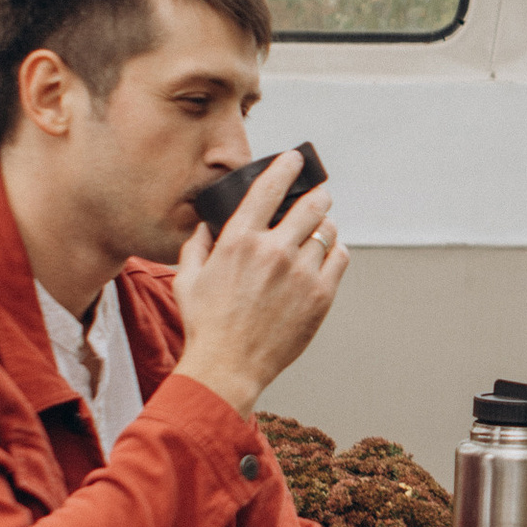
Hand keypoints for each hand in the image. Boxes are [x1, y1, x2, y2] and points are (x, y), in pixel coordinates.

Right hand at [174, 153, 345, 414]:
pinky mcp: (319, 296)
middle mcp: (273, 251)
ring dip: (324, 226)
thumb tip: (207, 224)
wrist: (227, 367)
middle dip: (317, 195)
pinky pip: (340, 258)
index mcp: (239, 240)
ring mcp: (300, 273)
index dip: (286, 167)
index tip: (295, 160)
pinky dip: (335, 251)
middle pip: (311, 205)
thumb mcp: (187, 278)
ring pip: (327, 232)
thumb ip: (197, 245)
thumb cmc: (204, 325)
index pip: (269, 188)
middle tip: (318, 195)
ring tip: (319, 230)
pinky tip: (326, 255)